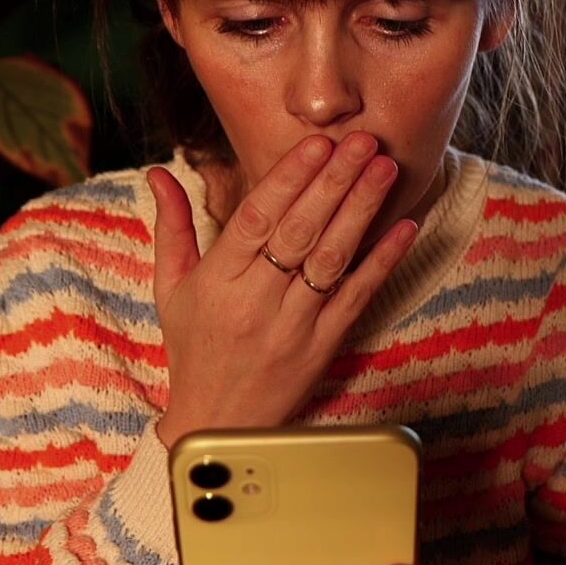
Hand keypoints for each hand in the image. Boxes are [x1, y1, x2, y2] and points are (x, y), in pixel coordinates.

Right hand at [147, 132, 417, 444]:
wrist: (219, 425)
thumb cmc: (193, 348)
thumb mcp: (171, 289)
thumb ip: (172, 227)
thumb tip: (160, 172)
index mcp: (217, 280)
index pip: (257, 218)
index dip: (289, 178)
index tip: (316, 143)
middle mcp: (255, 300)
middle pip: (300, 231)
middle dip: (333, 181)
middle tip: (361, 139)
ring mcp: (293, 324)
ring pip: (331, 258)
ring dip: (362, 210)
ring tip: (384, 168)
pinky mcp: (323, 345)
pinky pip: (357, 296)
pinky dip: (382, 260)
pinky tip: (405, 226)